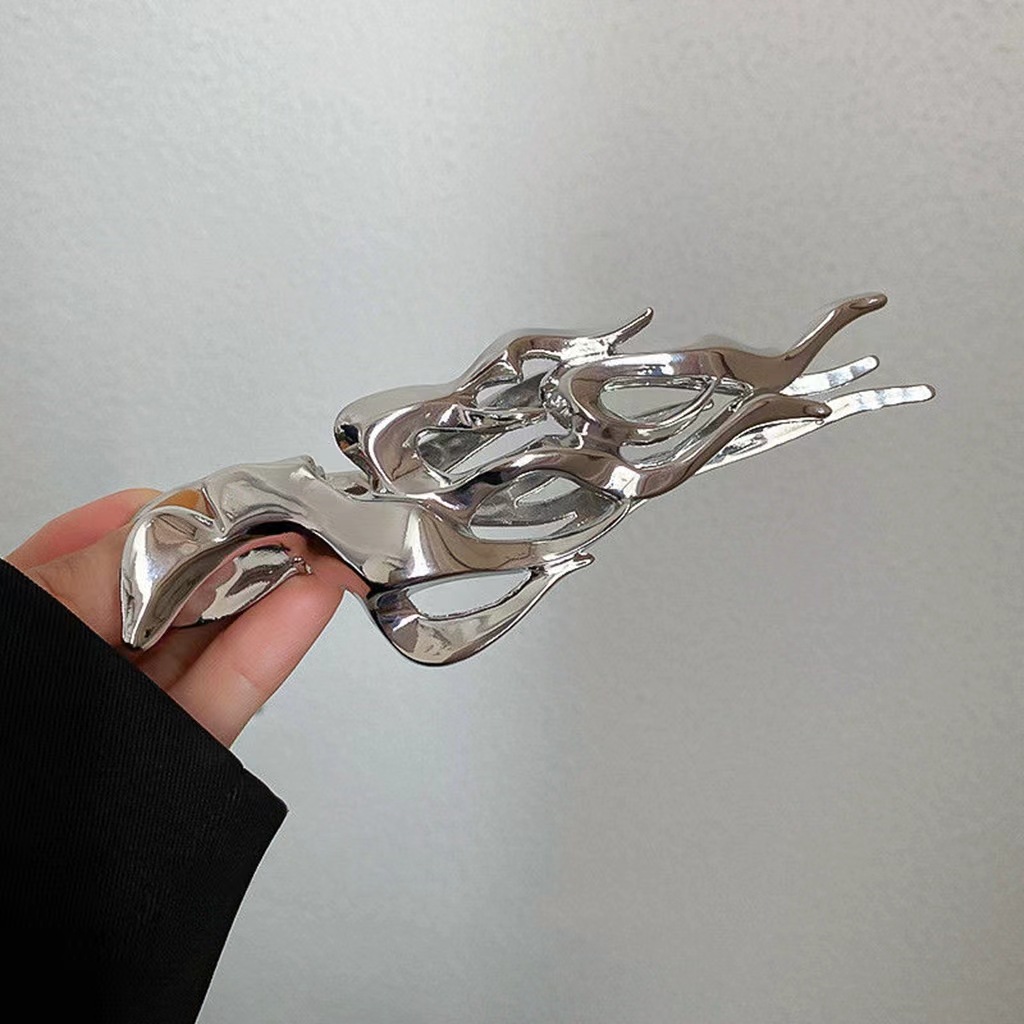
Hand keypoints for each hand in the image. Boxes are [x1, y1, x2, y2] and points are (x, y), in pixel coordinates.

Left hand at [6, 489, 342, 745]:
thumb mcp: (17, 638)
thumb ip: (83, 578)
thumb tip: (163, 518)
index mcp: (30, 624)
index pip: (105, 550)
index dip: (168, 519)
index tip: (221, 498)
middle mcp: (81, 665)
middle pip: (170, 591)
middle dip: (233, 549)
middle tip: (287, 517)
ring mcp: (130, 712)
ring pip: (208, 639)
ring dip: (270, 588)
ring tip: (317, 548)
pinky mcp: (175, 756)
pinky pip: (227, 693)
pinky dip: (272, 646)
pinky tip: (307, 600)